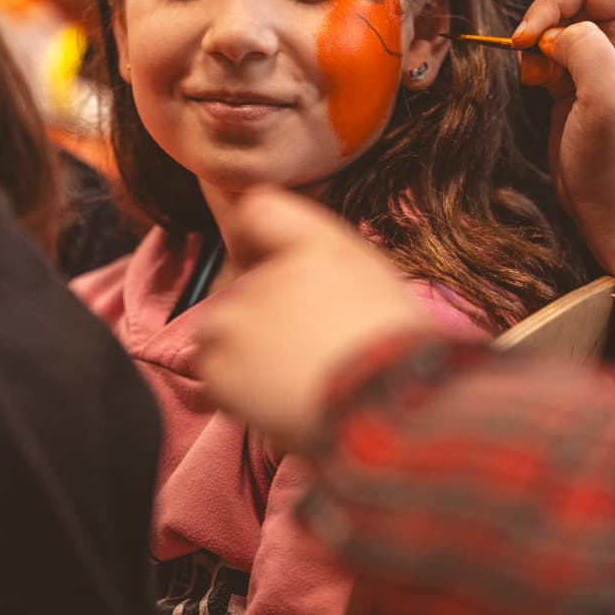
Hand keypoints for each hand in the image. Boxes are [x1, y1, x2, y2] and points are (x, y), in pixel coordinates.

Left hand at [195, 188, 431, 448]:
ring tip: (286, 382)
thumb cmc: (404, 354)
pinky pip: (210, 370)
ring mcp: (241, 314)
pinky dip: (232, 387)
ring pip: (220, 328)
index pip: (261, 209)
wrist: (392, 405)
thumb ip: (331, 275)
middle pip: (246, 286)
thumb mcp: (379, 289)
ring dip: (242, 351)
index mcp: (319, 246)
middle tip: (301, 354)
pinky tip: (272, 403)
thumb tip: (306, 296)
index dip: (250, 234)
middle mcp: (272, 270)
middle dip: (264, 317)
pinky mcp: (220, 360)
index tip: (252, 257)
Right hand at [516, 0, 614, 314]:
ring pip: (555, 16)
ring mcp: (598, 54)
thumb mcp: (609, 101)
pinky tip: (535, 82)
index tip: (530, 36)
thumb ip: (585, 49)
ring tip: (536, 74)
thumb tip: (553, 31)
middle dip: (544, 14)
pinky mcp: (573, 74)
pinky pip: (543, 44)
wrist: (614, 209)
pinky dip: (530, 57)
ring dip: (535, 38)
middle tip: (527, 49)